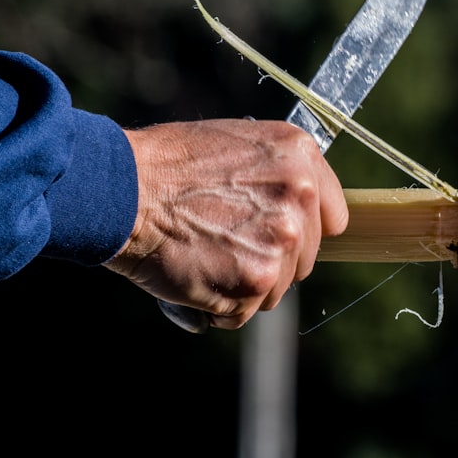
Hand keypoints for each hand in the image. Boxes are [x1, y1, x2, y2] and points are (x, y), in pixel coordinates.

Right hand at [104, 119, 347, 328]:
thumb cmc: (166, 166)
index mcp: (300, 156)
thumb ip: (275, 177)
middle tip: (224, 244)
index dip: (305, 231)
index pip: (334, 216)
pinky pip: (246, 311)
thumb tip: (297, 214)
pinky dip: (218, 306)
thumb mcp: (237, 146)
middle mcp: (301, 195)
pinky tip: (195, 273)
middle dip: (269, 260)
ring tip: (204, 255)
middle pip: (306, 258)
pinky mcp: (258, 279)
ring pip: (278, 289)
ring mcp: (283, 240)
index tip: (279, 236)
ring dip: (243, 284)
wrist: (122, 189)